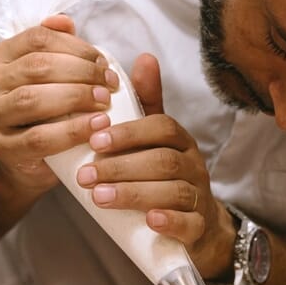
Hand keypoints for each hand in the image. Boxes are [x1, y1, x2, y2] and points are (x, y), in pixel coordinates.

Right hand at [0, 14, 117, 196]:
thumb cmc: (43, 115)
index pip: (38, 38)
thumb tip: (64, 20)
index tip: (104, 61)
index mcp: (0, 58)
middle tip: (110, 82)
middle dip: (81, 72)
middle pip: (38, 66)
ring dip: (77, 97)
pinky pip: (40, 138)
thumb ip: (58, 48)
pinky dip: (73, 130)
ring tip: (105, 101)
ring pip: (34, 99)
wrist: (22, 165)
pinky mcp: (4, 149)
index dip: (76, 47)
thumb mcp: (50, 79)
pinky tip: (97, 126)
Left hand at [75, 54, 234, 277]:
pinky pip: (190, 223)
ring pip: (173, 191)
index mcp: (180, 141)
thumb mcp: (155, 139)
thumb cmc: (165, 176)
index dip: (129, 133)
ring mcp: (199, 197)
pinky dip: (170, 221)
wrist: (197, 225)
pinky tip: (149, 221)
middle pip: (163, 161)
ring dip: (134, 193)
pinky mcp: (199, 227)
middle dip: (121, 167)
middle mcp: (194, 165)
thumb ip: (146, 104)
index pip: (161, 128)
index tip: (95, 140)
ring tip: (99, 198)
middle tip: (85, 175)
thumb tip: (143, 57)